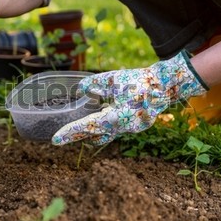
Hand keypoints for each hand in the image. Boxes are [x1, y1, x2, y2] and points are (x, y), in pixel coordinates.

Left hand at [51, 50, 207, 145]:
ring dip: (94, 132)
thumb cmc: (139, 81)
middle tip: (62, 137)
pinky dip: (107, 125)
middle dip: (79, 136)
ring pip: (107, 135)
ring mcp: (131, 129)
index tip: (55, 140)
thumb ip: (94, 85)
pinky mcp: (136, 126)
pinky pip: (117, 129)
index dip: (70, 133)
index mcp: (117, 117)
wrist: (166, 85)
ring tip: (80, 128)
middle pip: (96, 136)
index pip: (88, 127)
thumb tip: (80, 90)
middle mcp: (123, 128)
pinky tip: (103, 114)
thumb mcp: (113, 79)